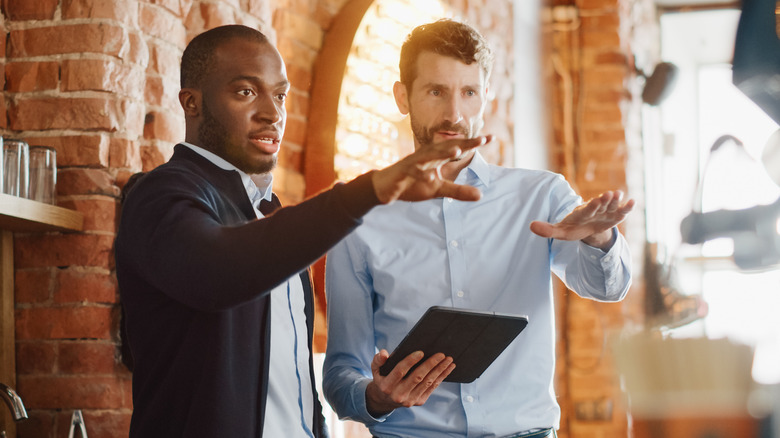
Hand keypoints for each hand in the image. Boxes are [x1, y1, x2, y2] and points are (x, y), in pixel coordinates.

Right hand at [365, 350, 454, 417]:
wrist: (385, 399)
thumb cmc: (383, 378)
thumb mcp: (376, 369)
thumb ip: (378, 360)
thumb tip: (384, 353)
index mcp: (387, 385)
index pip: (400, 371)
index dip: (410, 361)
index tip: (421, 352)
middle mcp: (398, 395)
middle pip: (417, 377)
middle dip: (430, 364)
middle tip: (441, 354)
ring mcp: (410, 400)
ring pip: (427, 383)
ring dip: (439, 370)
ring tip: (448, 360)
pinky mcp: (419, 402)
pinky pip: (431, 388)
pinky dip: (441, 377)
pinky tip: (447, 368)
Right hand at [371, 136, 492, 203]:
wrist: (386, 187)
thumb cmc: (413, 184)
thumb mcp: (438, 189)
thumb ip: (458, 191)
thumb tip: (480, 195)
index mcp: (436, 157)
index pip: (457, 148)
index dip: (473, 144)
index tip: (491, 138)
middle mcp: (426, 155)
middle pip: (447, 147)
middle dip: (463, 143)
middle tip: (480, 140)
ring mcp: (414, 162)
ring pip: (430, 156)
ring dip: (442, 153)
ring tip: (457, 150)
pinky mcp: (403, 172)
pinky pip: (413, 171)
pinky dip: (420, 173)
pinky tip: (429, 177)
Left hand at [530, 190, 634, 249]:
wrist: (585, 227)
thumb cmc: (572, 228)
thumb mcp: (560, 232)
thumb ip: (547, 230)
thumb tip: (530, 226)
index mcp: (581, 213)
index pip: (586, 210)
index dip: (590, 206)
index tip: (594, 200)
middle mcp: (594, 210)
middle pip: (599, 205)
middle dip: (603, 201)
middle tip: (609, 194)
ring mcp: (605, 212)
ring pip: (611, 206)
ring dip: (615, 201)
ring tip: (620, 195)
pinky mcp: (614, 216)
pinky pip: (621, 212)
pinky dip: (627, 208)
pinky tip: (633, 202)